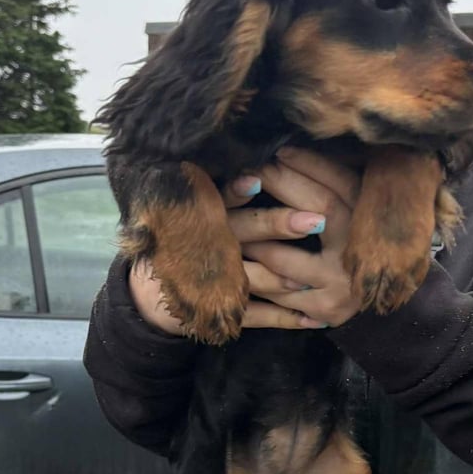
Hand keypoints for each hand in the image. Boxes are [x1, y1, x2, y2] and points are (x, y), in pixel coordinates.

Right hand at [129, 153, 362, 333]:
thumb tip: (275, 154)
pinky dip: (284, 318)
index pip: (221, 196)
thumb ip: (233, 184)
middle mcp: (212, 243)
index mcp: (207, 213)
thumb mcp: (202, 207)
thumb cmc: (193, 236)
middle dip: (277, 225)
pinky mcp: (223, 309)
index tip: (257, 179)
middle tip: (316, 220)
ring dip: (282, 279)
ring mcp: (216, 279)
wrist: (157, 292)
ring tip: (310, 278)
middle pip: (244, 232)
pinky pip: (255, 316)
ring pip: (250, 278)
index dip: (237, 189)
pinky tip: (313, 319)